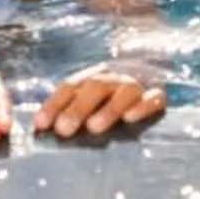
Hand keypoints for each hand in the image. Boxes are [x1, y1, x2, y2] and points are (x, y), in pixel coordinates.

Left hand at [35, 63, 165, 138]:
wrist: (153, 69)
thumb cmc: (108, 105)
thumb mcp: (87, 104)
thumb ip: (67, 113)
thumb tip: (41, 130)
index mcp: (92, 78)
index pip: (70, 86)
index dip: (54, 104)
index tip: (41, 125)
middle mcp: (114, 78)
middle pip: (95, 86)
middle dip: (77, 107)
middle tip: (63, 129)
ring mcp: (138, 85)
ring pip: (125, 90)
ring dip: (108, 108)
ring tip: (94, 128)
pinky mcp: (159, 95)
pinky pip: (154, 97)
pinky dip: (143, 105)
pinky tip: (131, 118)